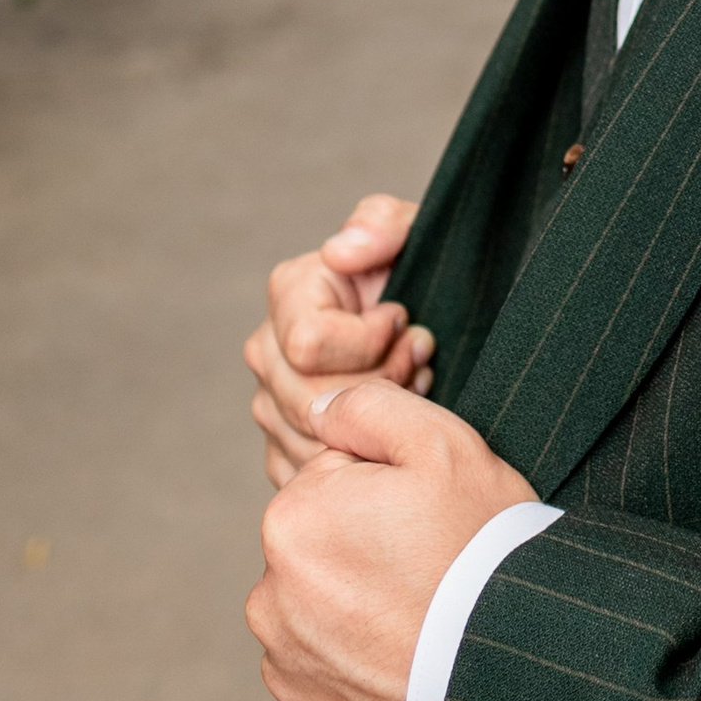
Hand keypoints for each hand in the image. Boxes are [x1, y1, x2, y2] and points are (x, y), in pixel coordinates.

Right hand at [245, 193, 432, 491]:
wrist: (432, 324)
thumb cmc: (421, 272)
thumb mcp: (416, 231)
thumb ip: (384, 223)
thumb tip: (339, 252)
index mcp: (289, 292)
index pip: (308, 345)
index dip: (370, 341)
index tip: (404, 321)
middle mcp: (267, 350)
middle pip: (311, 401)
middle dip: (380, 385)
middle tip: (419, 360)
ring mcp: (272, 405)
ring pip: (315, 444)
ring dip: (376, 423)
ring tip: (411, 385)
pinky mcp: (287, 450)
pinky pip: (317, 477)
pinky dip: (364, 457)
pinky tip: (390, 424)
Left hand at [247, 379, 537, 700]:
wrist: (510, 682)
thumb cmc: (481, 554)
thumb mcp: (444, 446)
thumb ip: (369, 406)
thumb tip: (321, 408)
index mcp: (292, 521)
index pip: (333, 484)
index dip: (389, 495)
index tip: (428, 521)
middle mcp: (269, 599)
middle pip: (322, 553)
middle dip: (366, 554)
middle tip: (431, 571)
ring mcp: (286, 670)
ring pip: (319, 619)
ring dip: (358, 617)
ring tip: (423, 623)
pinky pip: (326, 683)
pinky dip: (359, 676)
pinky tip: (406, 669)